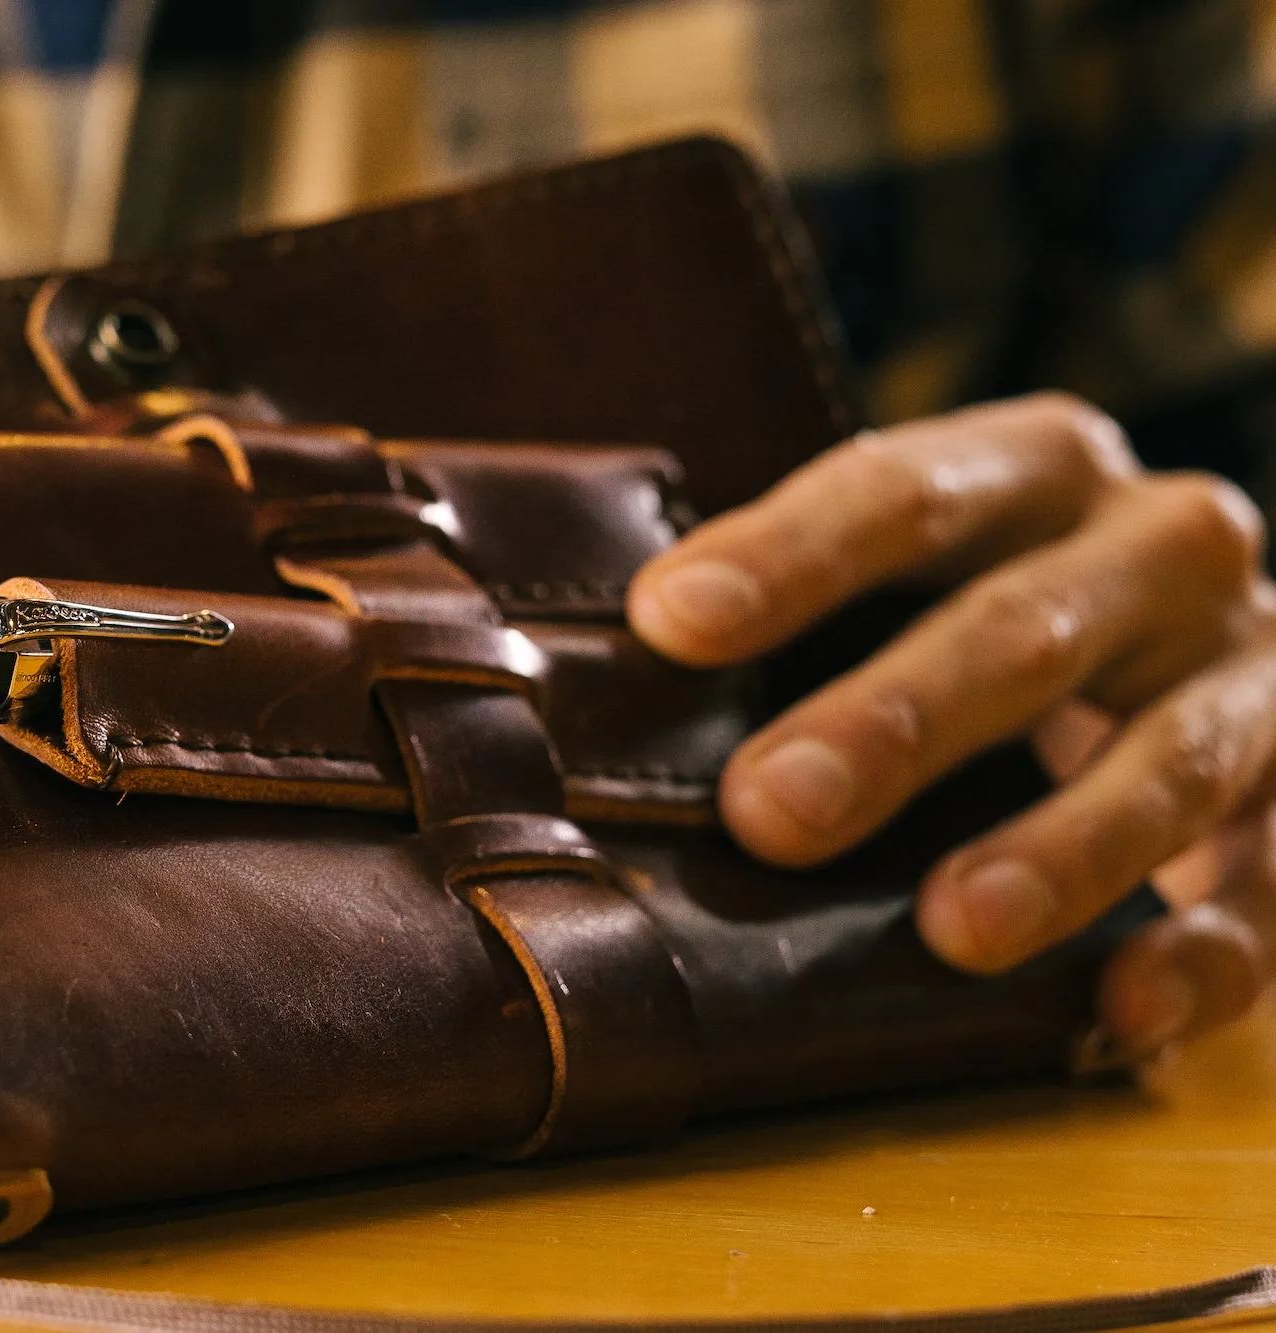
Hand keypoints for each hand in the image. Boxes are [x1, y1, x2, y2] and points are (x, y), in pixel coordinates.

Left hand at [627, 393, 1275, 1059]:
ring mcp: (1251, 674)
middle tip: (769, 810)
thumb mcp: (915, 558)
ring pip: (1170, 760)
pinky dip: (1203, 957)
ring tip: (954, 929)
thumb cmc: (990, 595)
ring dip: (1061, 848)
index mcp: (1039, 466)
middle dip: (894, 723)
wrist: (1195, 626)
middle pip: (1021, 630)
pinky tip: (1119, 1014)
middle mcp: (1162, 549)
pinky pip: (1270, 890)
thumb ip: (793, 593)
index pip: (903, 495)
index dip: (788, 556)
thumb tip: (620, 657)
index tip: (669, 621)